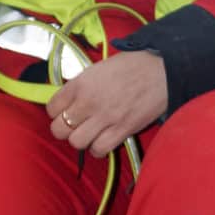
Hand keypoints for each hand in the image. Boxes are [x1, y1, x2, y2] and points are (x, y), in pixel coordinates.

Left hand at [47, 51, 167, 157]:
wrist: (162, 70)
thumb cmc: (132, 65)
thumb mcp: (99, 68)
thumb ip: (82, 85)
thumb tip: (71, 100)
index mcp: (80, 83)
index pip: (51, 107)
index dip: (56, 112)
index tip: (64, 111)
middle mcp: (88, 102)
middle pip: (59, 130)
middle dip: (64, 130)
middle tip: (75, 126)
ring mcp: (105, 118)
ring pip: (76, 142)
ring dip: (81, 140)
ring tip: (89, 134)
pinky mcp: (122, 130)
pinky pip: (99, 149)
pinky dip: (97, 149)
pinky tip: (102, 141)